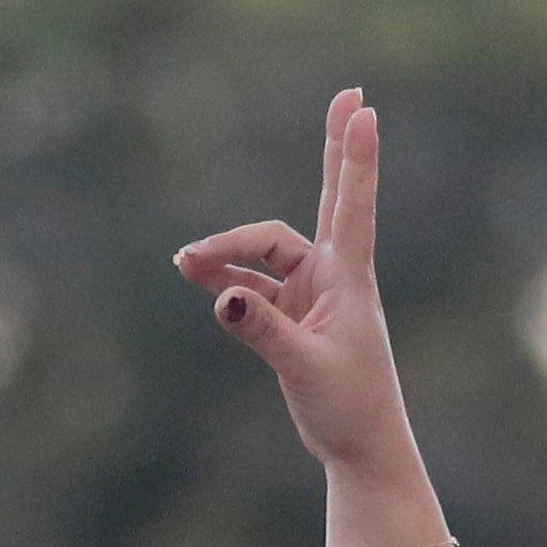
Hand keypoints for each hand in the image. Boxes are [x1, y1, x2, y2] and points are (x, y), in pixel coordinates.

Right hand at [174, 91, 460, 546]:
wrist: (361, 451)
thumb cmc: (348, 410)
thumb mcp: (303, 368)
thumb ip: (263, 330)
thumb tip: (222, 295)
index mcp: (349, 281)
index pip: (352, 205)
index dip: (354, 156)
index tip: (362, 109)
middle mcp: (334, 277)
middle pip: (332, 197)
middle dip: (334, 149)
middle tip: (349, 96)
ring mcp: (312, 293)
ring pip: (265, 251)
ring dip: (228, 251)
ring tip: (184, 262)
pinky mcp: (292, 315)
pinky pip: (252, 284)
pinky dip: (227, 280)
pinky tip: (199, 278)